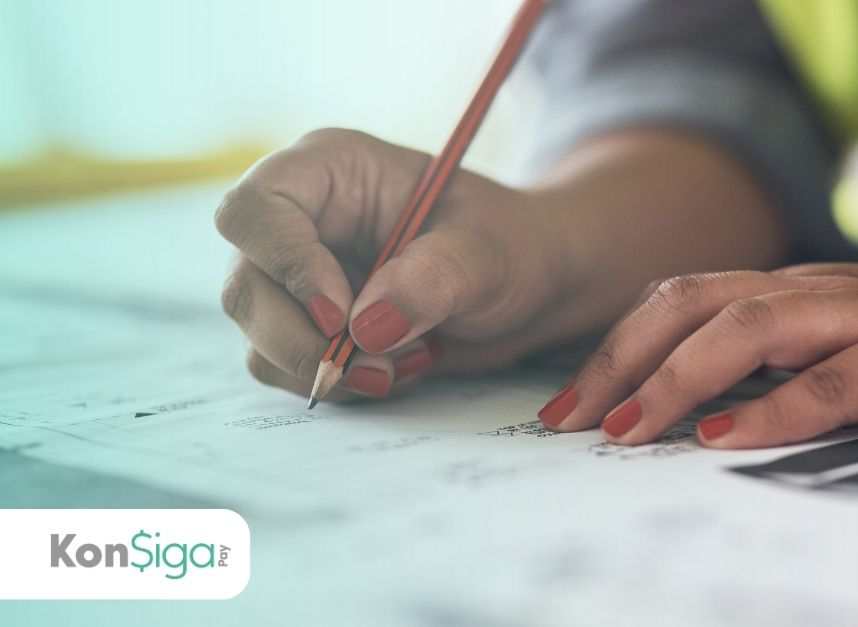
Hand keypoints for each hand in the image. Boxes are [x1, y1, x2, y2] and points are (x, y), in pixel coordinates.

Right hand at [216, 129, 573, 399]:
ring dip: (329, 369)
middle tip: (379, 365)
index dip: (284, 264)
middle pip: (246, 286)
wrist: (532, 285)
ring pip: (259, 338)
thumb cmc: (513, 244)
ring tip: (409, 360)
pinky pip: (288, 370)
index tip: (341, 314)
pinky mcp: (309, 327)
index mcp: (331, 170)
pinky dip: (341, 385)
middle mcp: (301, 222)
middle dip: (306, 341)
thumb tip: (364, 328)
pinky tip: (398, 368)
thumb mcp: (488, 252)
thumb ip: (432, 279)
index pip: (255, 209)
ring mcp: (297, 278)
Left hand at [537, 206, 857, 447]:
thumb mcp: (853, 346)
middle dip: (621, 362)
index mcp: (795, 292)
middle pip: (695, 304)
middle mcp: (819, 292)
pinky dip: (783, 404)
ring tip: (628, 431)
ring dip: (681, 378)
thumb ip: (786, 365)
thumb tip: (698, 419)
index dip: (616, 349)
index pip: (683, 302)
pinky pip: (845, 373)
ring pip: (754, 326)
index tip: (564, 408)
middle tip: (568, 424)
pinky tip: (734, 437)